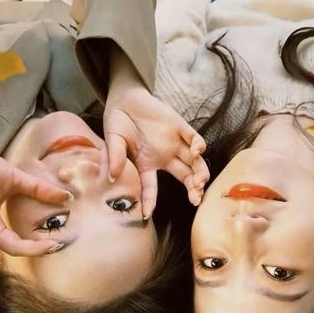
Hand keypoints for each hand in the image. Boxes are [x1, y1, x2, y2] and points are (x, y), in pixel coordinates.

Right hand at [102, 84, 208, 211]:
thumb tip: (114, 176)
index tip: (146, 214)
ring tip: (200, 181)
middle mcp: (165, 157)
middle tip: (196, 199)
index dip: (149, 200)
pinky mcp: (181, 127)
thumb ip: (116, 157)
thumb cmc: (117, 122)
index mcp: (147, 164)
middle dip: (193, 189)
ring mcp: (175, 143)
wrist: (125, 98)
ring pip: (194, 162)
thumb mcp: (113, 140)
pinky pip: (195, 139)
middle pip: (184, 177)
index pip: (150, 187)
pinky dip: (199, 146)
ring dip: (200, 172)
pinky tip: (197, 152)